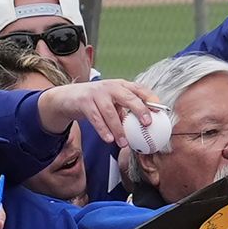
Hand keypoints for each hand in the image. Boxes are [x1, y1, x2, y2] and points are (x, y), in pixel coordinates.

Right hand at [36, 79, 158, 146]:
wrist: (67, 98)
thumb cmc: (96, 102)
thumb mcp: (113, 102)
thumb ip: (127, 111)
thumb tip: (147, 128)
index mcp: (121, 85)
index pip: (139, 89)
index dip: (150, 98)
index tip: (160, 110)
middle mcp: (110, 86)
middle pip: (128, 97)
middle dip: (140, 110)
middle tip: (147, 124)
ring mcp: (96, 93)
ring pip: (110, 112)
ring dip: (118, 129)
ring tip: (124, 143)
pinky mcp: (84, 102)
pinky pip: (96, 118)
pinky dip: (103, 130)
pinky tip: (109, 139)